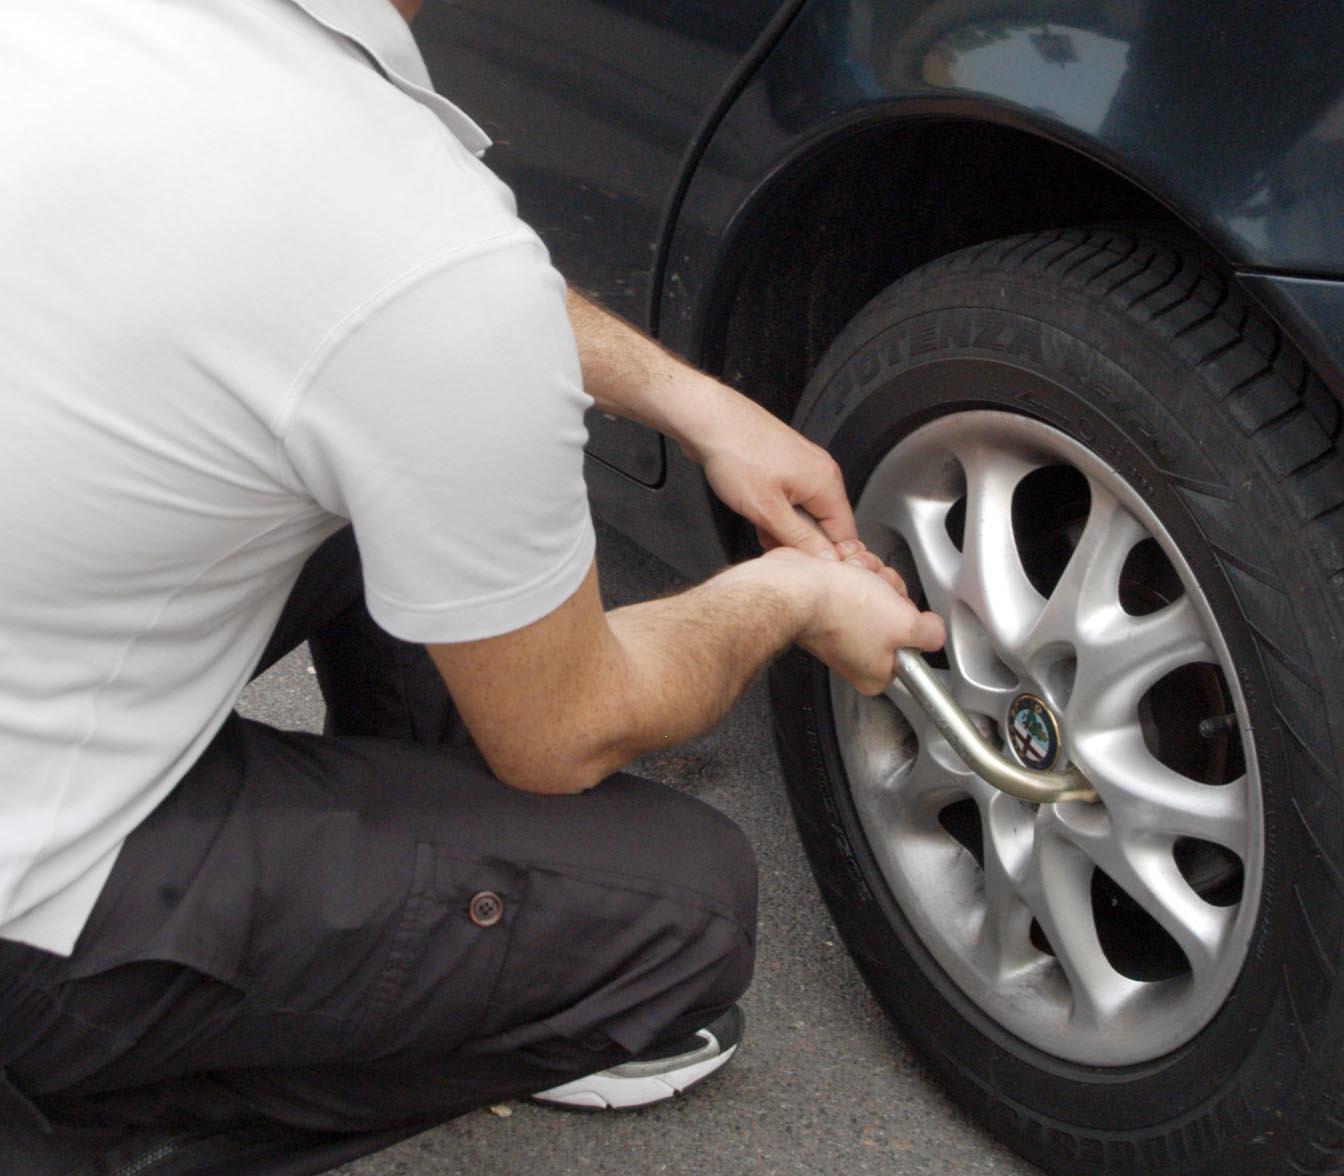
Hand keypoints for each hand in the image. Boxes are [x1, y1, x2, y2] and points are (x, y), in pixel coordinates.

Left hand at [687, 385, 858, 559]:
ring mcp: (804, 469)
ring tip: (759, 525)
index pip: (846, 534)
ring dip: (783, 529)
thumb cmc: (736, 452)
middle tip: (772, 544)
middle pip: (825, 525)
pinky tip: (756, 513)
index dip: (827, 557)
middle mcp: (821, 473)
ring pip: (805, 515)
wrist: (710, 420)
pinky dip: (775, 513)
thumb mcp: (767, 509)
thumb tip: (826, 560)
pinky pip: (790, 501)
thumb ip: (800, 538)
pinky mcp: (786, 467)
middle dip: (799, 542)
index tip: (804, 566)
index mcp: (827, 483)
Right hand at [762, 548, 944, 693]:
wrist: (793, 587)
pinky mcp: (827, 601)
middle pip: (896, 610)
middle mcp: (856, 653)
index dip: (910, 618)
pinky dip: (850, 566)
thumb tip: (933, 631)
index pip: (913, 643)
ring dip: (869, 573)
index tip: (898, 613)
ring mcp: (840, 626)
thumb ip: (930, 633)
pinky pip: (855, 576)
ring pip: (877, 588)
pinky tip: (841, 570)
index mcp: (876, 671)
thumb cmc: (838, 609)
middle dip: (888, 589)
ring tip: (853, 578)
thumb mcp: (905, 624)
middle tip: (874, 593)